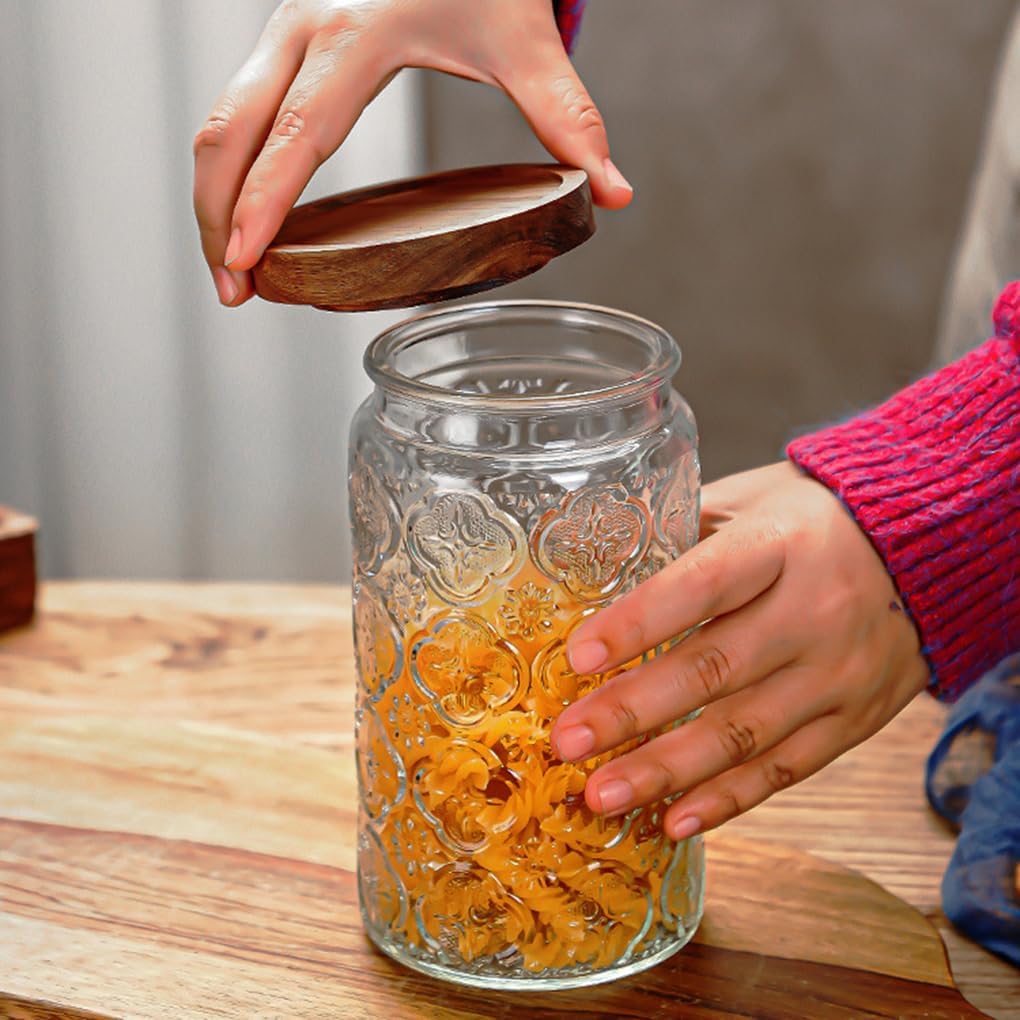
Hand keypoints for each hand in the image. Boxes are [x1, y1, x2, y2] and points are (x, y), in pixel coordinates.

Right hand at [193, 0, 631, 306]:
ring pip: (220, 120)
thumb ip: (568, 117)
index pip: (297, 132)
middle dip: (217, 216)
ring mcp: (284, 31)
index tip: (246, 261)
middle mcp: (303, 27)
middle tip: (230, 291)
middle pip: (230, 130)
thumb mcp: (524, 37)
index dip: (265, 202)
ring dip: (213, 197)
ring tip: (233, 272)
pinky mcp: (284, 42)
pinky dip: (230, 170)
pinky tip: (246, 216)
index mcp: (357, 34)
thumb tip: (614, 193)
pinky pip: (236, 111)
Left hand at [550, 461, 929, 839]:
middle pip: (714, 670)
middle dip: (632, 711)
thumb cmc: (814, 519)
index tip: (578, 656)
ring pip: (743, 733)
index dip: (639, 622)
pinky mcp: (855, 720)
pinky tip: (672, 821)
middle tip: (567, 742)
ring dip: (666, 771)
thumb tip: (591, 568)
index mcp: (779, 546)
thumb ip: (679, 532)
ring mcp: (838, 674)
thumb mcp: (749, 501)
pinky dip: (728, 799)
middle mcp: (814, 613)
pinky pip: (787, 769)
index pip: (701, 585)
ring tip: (601, 795)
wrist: (929, 551)